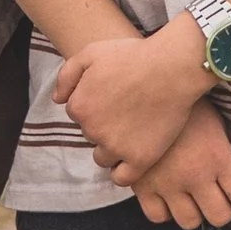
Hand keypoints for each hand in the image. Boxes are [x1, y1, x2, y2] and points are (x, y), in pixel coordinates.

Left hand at [54, 13, 204, 182]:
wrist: (173, 68)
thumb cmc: (134, 55)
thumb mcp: (92, 52)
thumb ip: (67, 75)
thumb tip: (58, 100)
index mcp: (79, 106)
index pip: (79, 114)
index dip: (96, 105)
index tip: (114, 96)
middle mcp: (93, 130)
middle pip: (92, 135)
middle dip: (105, 125)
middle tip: (127, 110)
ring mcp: (116, 147)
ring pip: (103, 157)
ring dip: (113, 148)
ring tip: (133, 132)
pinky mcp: (139, 160)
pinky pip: (121, 178)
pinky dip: (123, 170)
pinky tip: (134, 157)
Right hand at [130, 99, 230, 227]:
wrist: (146, 90)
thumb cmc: (187, 102)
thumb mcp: (216, 122)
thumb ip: (225, 151)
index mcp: (218, 158)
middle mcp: (195, 176)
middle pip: (220, 217)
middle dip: (224, 212)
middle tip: (221, 202)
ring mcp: (168, 184)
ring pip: (189, 222)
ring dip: (195, 213)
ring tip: (193, 199)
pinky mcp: (142, 186)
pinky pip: (158, 216)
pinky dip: (165, 211)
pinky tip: (169, 197)